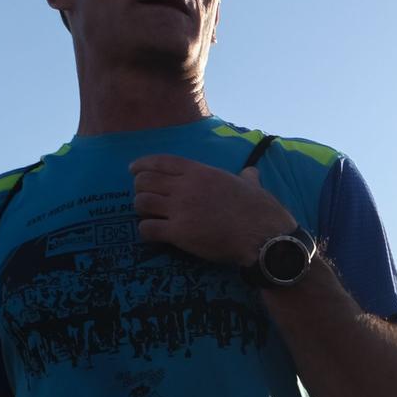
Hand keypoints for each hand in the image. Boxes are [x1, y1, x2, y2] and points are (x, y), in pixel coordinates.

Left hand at [130, 157, 296, 267]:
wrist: (263, 236)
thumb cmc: (261, 210)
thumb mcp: (251, 185)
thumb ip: (246, 177)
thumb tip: (251, 172)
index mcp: (200, 172)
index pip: (160, 161)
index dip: (142, 165)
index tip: (133, 170)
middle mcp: (185, 187)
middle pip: (145, 181)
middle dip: (140, 189)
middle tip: (145, 199)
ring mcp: (180, 210)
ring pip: (141, 203)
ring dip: (142, 210)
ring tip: (149, 216)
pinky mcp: (179, 233)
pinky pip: (147, 229)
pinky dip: (146, 232)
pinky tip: (153, 235)